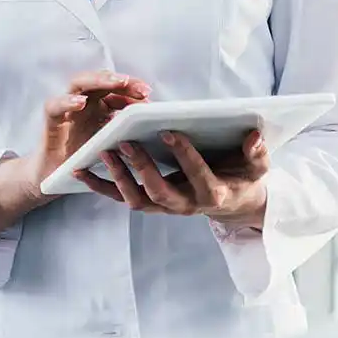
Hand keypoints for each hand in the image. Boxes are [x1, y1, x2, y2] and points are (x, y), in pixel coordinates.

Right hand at [0, 70, 150, 234]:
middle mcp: (84, 104)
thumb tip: (152, 126)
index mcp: (100, 107)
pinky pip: (54, 105)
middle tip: (141, 89)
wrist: (57, 179)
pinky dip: (67, 101)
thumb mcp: (112, 147)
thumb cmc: (85, 161)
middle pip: (101, 81)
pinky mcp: (51, 120)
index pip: (117, 89)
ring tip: (117, 82)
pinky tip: (80, 103)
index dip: (133, 89)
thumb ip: (126, 135)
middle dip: (122, 82)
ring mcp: (66, 109)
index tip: (149, 94)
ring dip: (98, 81)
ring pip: (79, 83)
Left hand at [74, 130, 269, 228]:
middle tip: (126, 142)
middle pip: (160, 192)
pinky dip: (99, 186)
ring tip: (103, 151)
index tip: (170, 131)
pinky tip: (80, 169)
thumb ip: (256, 153)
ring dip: (117, 177)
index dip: (184, 156)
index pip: (198, 176)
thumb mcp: (256, 166)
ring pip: (137, 199)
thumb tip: (254, 136)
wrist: (234, 202)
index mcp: (213, 194)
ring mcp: (165, 206)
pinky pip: (120, 197)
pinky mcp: (149, 202)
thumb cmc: (244, 177)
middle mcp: (186, 205)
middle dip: (142, 167)